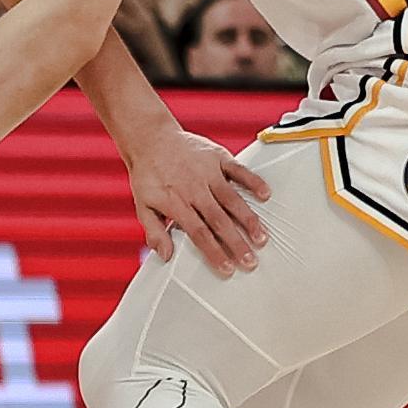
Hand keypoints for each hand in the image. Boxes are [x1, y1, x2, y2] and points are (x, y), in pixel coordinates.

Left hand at [125, 127, 271, 276]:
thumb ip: (154, 231)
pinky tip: (265, 195)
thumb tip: (165, 256)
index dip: (214, 252)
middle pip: (219, 220)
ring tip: (261, 238)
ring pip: (232, 199)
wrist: (150, 139)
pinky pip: (239, 170)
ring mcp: (208, 172)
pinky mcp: (217, 157)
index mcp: (176, 203)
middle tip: (250, 261)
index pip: (198, 233)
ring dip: (248, 219)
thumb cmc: (148, 174)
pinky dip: (253, 181)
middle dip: (236, 243)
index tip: (227, 268)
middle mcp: (194, 189)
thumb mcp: (142, 205)